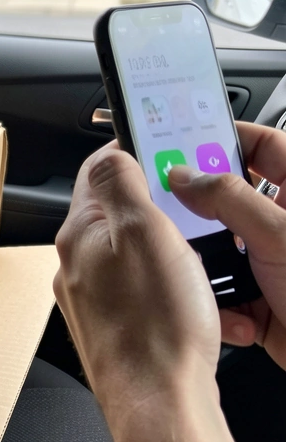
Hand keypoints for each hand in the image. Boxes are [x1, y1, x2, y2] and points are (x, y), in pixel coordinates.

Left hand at [53, 143, 221, 438]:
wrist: (158, 405)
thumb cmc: (156, 326)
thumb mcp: (145, 233)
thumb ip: (121, 184)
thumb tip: (110, 153)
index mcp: (79, 234)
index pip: (96, 171)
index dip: (132, 154)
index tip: (163, 151)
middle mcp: (74, 265)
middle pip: (113, 213)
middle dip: (154, 207)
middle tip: (189, 210)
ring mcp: (89, 299)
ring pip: (128, 254)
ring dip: (163, 249)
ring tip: (194, 260)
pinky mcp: (109, 327)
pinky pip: (137, 291)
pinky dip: (164, 286)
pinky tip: (186, 299)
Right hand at [169, 121, 285, 369]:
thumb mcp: (279, 234)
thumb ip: (229, 198)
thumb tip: (184, 174)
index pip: (264, 147)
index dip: (226, 138)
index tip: (184, 140)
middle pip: (231, 197)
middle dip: (199, 204)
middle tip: (167, 199)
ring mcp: (274, 262)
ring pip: (220, 245)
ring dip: (205, 258)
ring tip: (190, 260)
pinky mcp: (262, 298)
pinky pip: (223, 288)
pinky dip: (215, 298)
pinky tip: (217, 303)